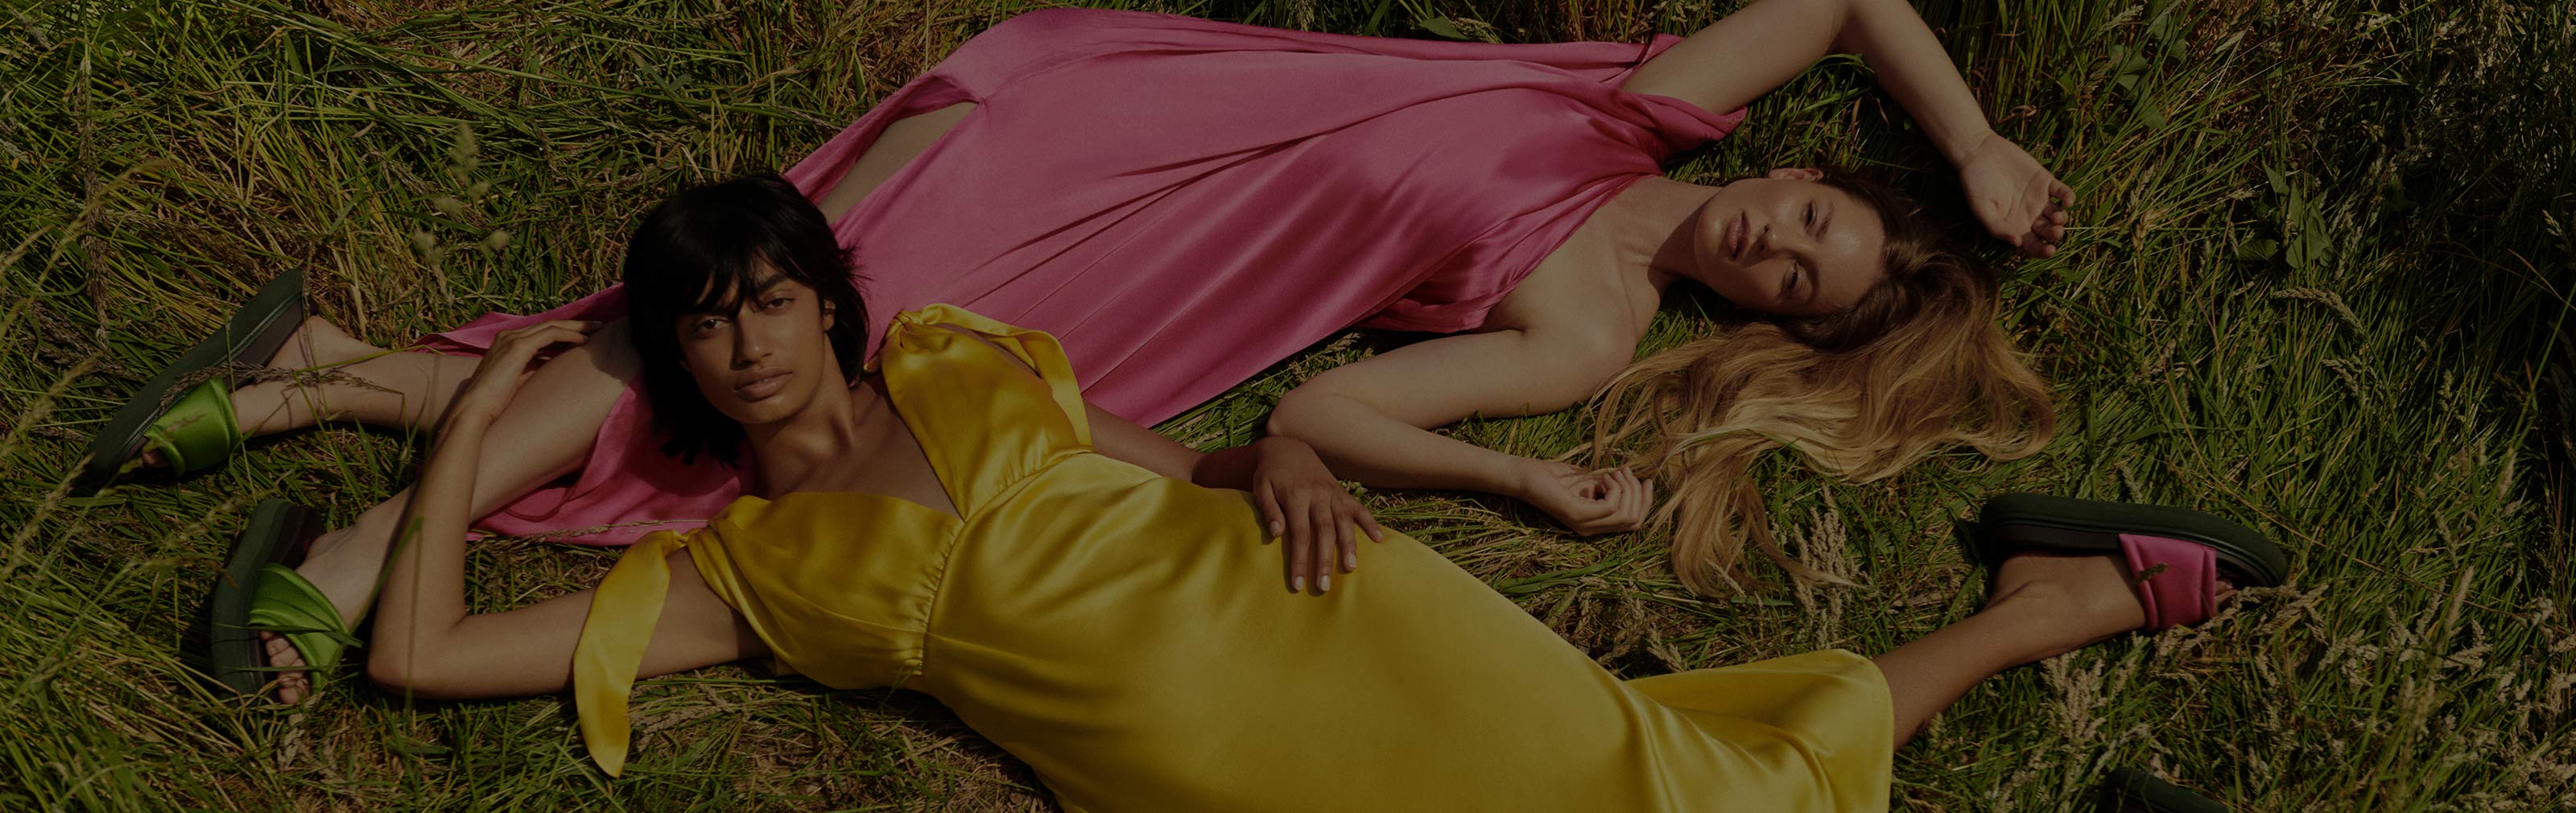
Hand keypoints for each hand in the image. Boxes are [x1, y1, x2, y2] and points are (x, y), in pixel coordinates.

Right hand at [445, 320, 600, 426]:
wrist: (476, 408)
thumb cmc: (496, 399)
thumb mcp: (519, 376)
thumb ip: (533, 365)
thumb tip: (551, 362)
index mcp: (506, 341)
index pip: (541, 330)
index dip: (564, 329)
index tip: (584, 332)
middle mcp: (508, 335)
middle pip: (549, 323)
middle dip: (575, 324)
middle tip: (597, 325)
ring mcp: (512, 339)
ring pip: (552, 326)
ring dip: (577, 326)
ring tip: (597, 329)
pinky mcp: (518, 348)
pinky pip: (550, 335)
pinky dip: (569, 335)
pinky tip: (584, 340)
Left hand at [1248, 437, 1384, 594]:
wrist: (1288, 448)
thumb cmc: (1271, 474)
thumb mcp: (1261, 488)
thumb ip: (1269, 511)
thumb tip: (1277, 535)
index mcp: (1296, 495)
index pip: (1299, 533)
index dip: (1300, 560)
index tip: (1298, 583)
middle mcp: (1318, 495)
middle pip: (1324, 531)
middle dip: (1325, 560)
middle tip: (1324, 586)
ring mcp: (1332, 493)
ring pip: (1344, 522)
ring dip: (1349, 545)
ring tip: (1351, 568)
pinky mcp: (1341, 492)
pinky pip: (1359, 508)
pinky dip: (1370, 522)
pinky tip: (1379, 539)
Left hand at [1513, 460, 1652, 535]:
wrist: (1528, 476)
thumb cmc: (1557, 477)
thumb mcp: (1592, 482)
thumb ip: (1612, 486)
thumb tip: (1635, 480)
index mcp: (1597, 524)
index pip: (1634, 523)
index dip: (1646, 503)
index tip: (1647, 480)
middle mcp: (1592, 530)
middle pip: (1634, 520)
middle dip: (1638, 493)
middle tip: (1625, 472)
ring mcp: (1585, 525)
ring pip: (1625, 514)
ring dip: (1626, 489)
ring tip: (1613, 473)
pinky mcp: (1577, 516)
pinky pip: (1611, 506)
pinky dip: (1613, 488)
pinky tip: (1601, 478)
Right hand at [1956, 132, 2074, 257]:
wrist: (1979, 154)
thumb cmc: (1975, 185)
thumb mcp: (1981, 210)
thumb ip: (1997, 228)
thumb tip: (2017, 242)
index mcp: (2015, 226)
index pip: (2033, 245)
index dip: (2043, 251)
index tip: (2049, 250)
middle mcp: (2029, 215)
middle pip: (2048, 231)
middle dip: (2055, 234)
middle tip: (2055, 231)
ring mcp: (2039, 198)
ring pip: (2058, 214)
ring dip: (2062, 219)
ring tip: (2057, 216)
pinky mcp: (2045, 181)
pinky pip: (2062, 192)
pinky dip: (2068, 197)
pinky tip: (2067, 201)